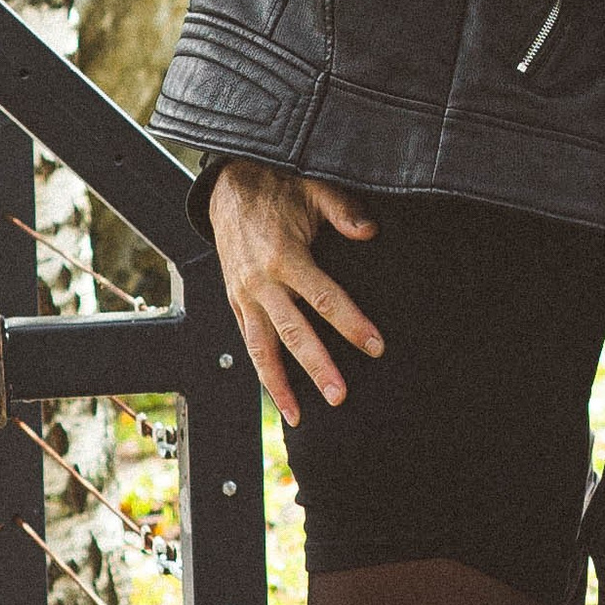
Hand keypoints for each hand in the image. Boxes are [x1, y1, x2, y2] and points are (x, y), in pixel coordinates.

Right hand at [205, 159, 379, 425]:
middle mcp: (261, 282)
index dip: (351, 323)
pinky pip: (248, 342)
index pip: (324, 297)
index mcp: (284, 256)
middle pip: (293, 332)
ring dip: (280, 385)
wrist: (228, 187)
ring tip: (299, 417)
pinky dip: (262, 370)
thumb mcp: (312, 188)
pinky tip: (279, 394)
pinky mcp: (234, 301)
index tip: (376, 346)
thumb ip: (342, 211)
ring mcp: (244, 295)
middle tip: (340, 396)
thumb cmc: (278, 188)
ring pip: (261, 348)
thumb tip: (370, 231)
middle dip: (317, 367)